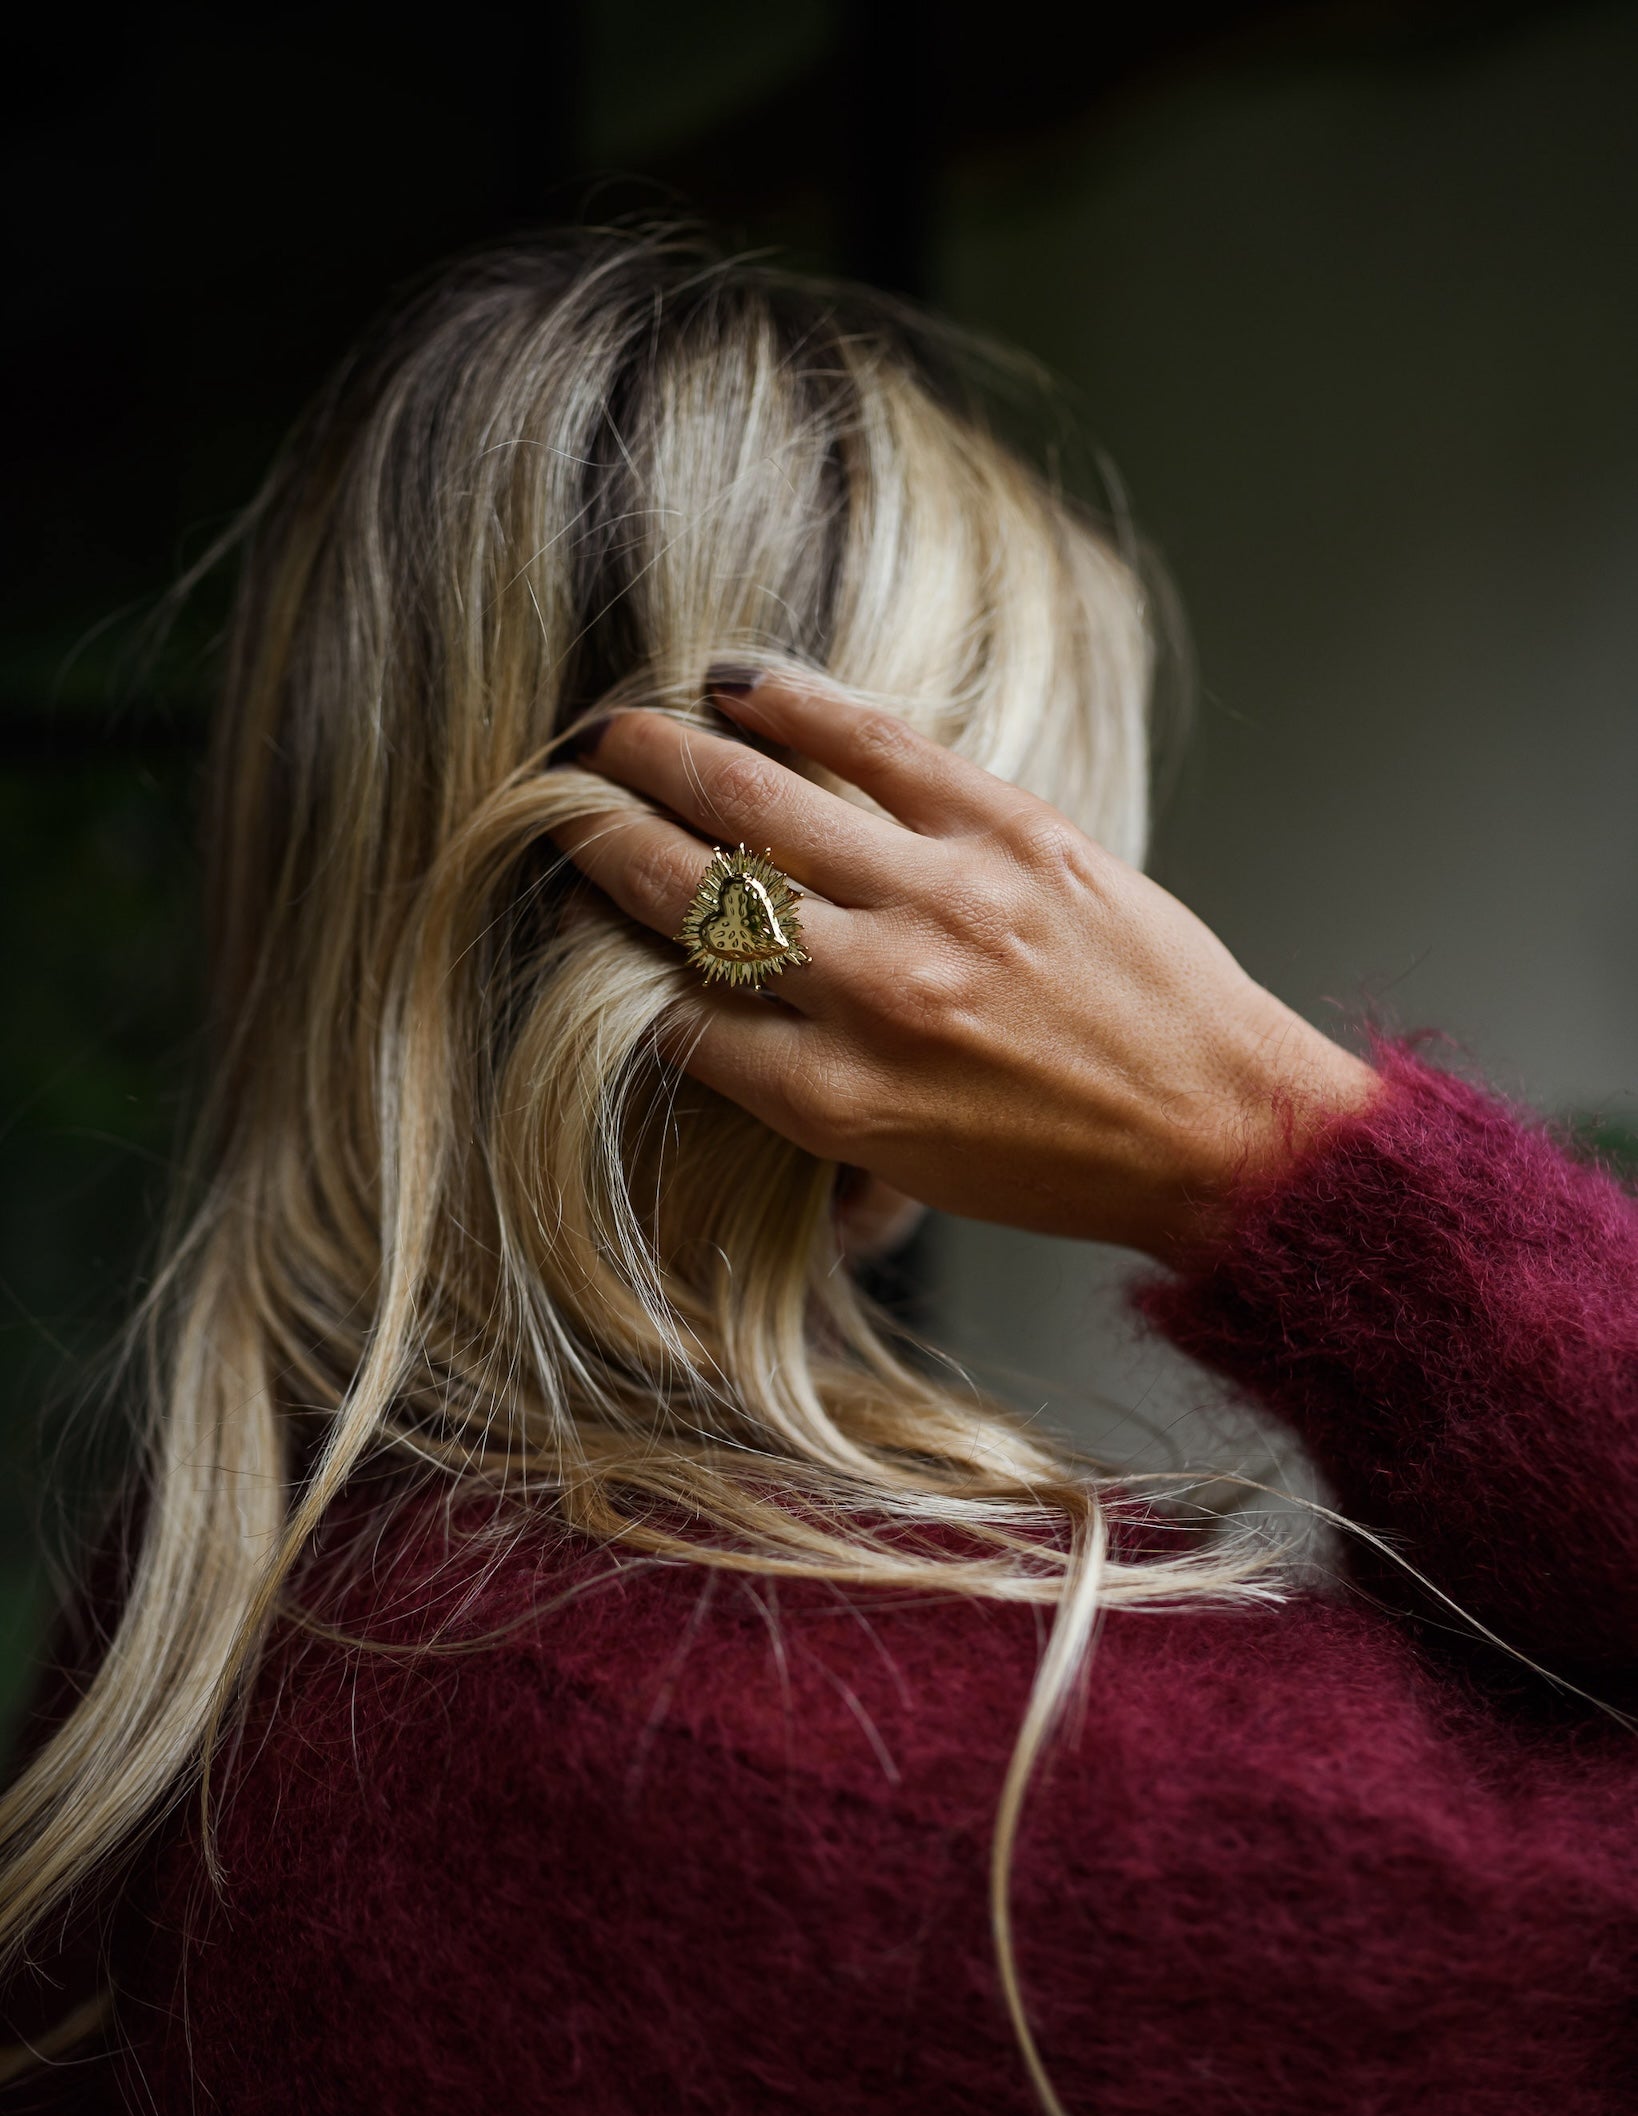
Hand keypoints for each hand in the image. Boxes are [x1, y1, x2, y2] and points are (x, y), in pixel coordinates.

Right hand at [550, 672, 1377, 1260]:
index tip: (564, 913)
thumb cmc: (1062, 1166)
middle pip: (690, 894)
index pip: (673, 1012)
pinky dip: (790, 704)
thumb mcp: (909, 1178)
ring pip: (759, 805)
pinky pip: (872, 745)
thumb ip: (801, 1115)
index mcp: (838, 1099)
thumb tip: (703, 1052)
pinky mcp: (1010, 831)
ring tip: (608, 730)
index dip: (600, 954)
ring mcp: (942, 902)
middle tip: (548, 799)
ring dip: (664, 757)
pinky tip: (729, 683)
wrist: (1222, 1132)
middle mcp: (874, 995)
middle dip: (600, 837)